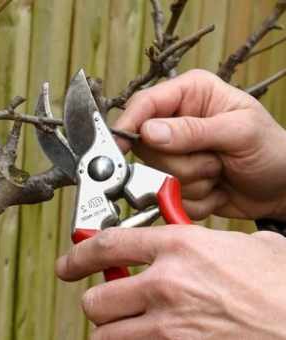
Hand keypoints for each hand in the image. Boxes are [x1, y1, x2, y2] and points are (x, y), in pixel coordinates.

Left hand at [56, 226, 285, 339]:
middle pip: (96, 299)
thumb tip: (190, 237)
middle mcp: (166, 285)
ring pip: (106, 334)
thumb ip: (204, 240)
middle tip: (110, 302)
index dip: (78, 255)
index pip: (106, 245)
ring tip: (127, 325)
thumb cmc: (281, 287)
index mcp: (180, 247)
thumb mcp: (243, 247)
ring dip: (112, 330)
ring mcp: (169, 326)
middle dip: (99, 302)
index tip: (68, 263)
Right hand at [115, 69, 285, 220]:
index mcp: (190, 94)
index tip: (120, 146)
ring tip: (220, 172)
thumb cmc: (272, 150)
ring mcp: (174, 154)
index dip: (129, 124)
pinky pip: (167, 196)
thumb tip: (149, 131)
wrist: (283, 189)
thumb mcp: (241, 132)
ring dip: (193, 182)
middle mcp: (175, 121)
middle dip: (181, 162)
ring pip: (156, 175)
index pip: (144, 104)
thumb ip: (194, 130)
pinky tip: (216, 188)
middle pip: (146, 147)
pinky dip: (195, 200)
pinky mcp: (174, 182)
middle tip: (215, 159)